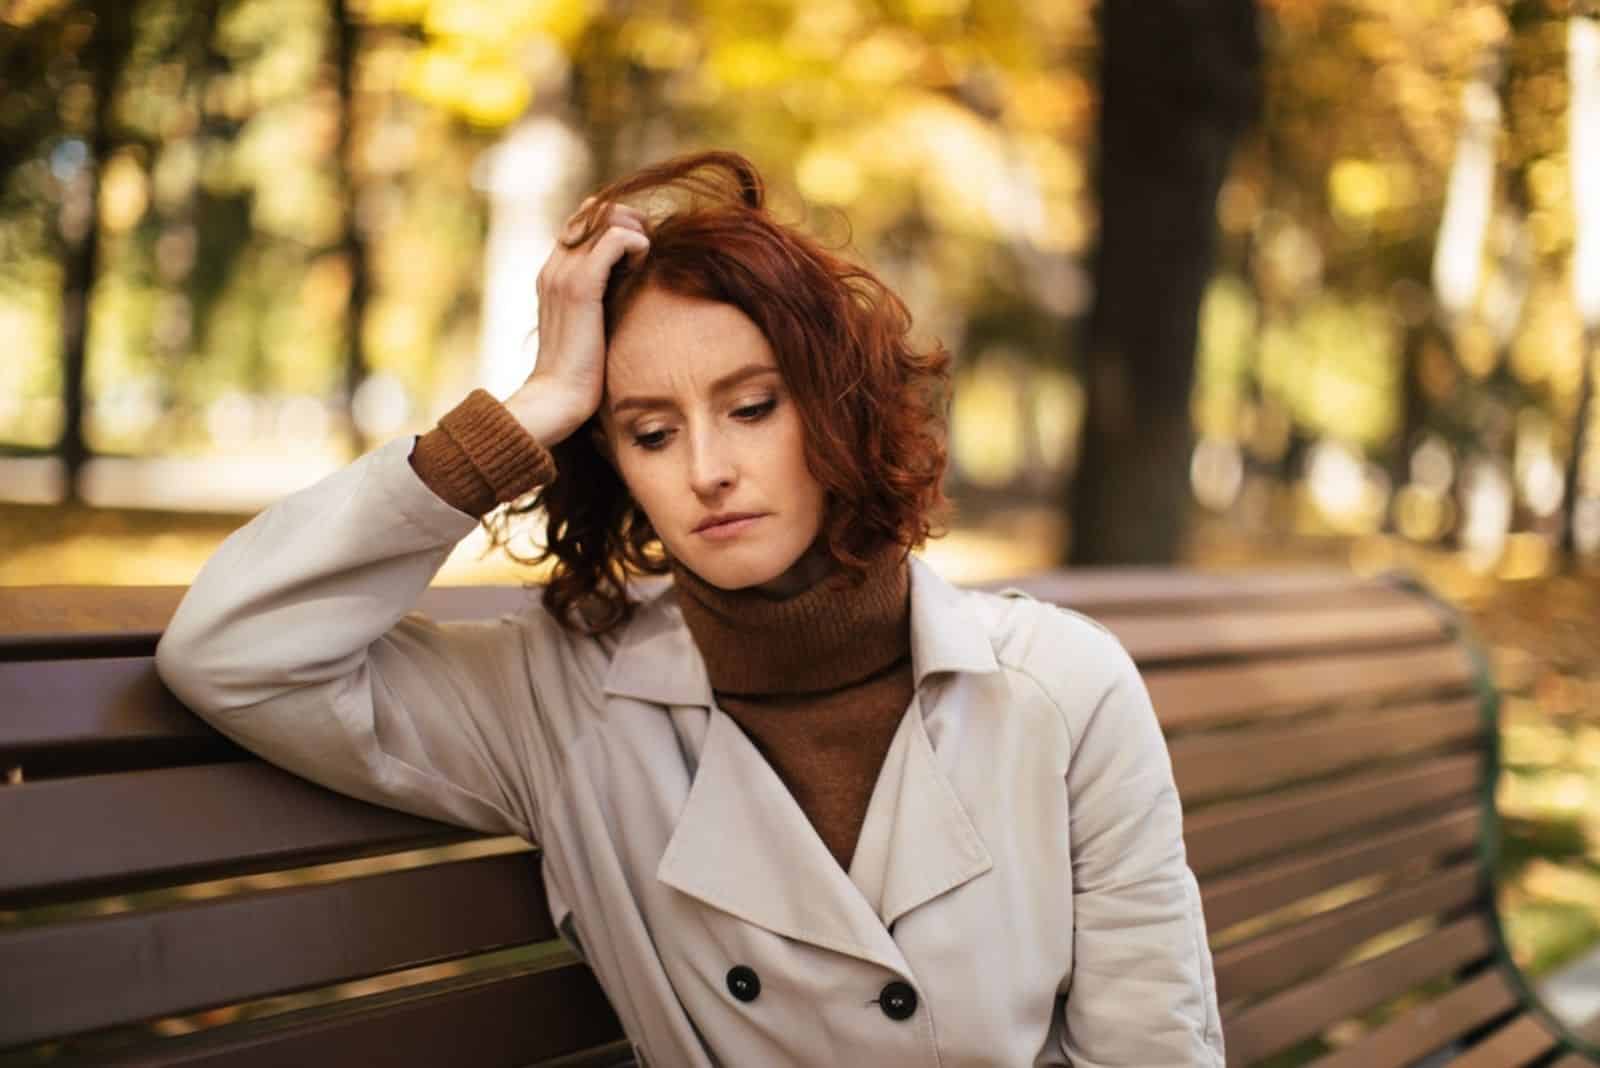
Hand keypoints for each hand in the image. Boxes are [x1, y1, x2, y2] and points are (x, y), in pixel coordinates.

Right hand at [505, 198, 649, 445]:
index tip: (638, 249)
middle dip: (629, 221)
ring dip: (635, 232)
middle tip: (648, 249)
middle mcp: (554, 267)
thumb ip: (602, 302)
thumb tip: (631, 287)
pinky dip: (636, 244)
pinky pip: (615, 239)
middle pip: (594, 212)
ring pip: (605, 219)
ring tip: (645, 260)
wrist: (558, 398)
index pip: (582, 222)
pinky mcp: (580, 286)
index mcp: (553, 274)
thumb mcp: (592, 328)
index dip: (615, 223)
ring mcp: (564, 274)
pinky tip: (643, 266)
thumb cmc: (581, 373)